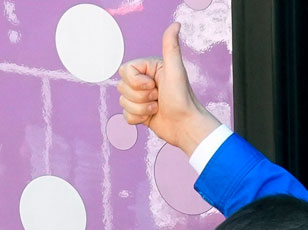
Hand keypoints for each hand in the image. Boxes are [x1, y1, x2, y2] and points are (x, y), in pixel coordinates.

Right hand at [117, 22, 219, 154]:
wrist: (186, 126)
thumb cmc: (182, 99)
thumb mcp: (176, 70)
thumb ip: (171, 47)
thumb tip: (176, 24)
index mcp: (149, 68)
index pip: (125, 70)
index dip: (136, 82)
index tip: (154, 85)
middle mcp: (144, 81)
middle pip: (122, 86)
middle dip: (140, 96)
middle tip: (159, 97)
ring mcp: (141, 97)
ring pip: (122, 101)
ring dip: (140, 108)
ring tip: (157, 108)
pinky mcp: (139, 112)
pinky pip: (125, 115)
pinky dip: (138, 118)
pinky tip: (152, 117)